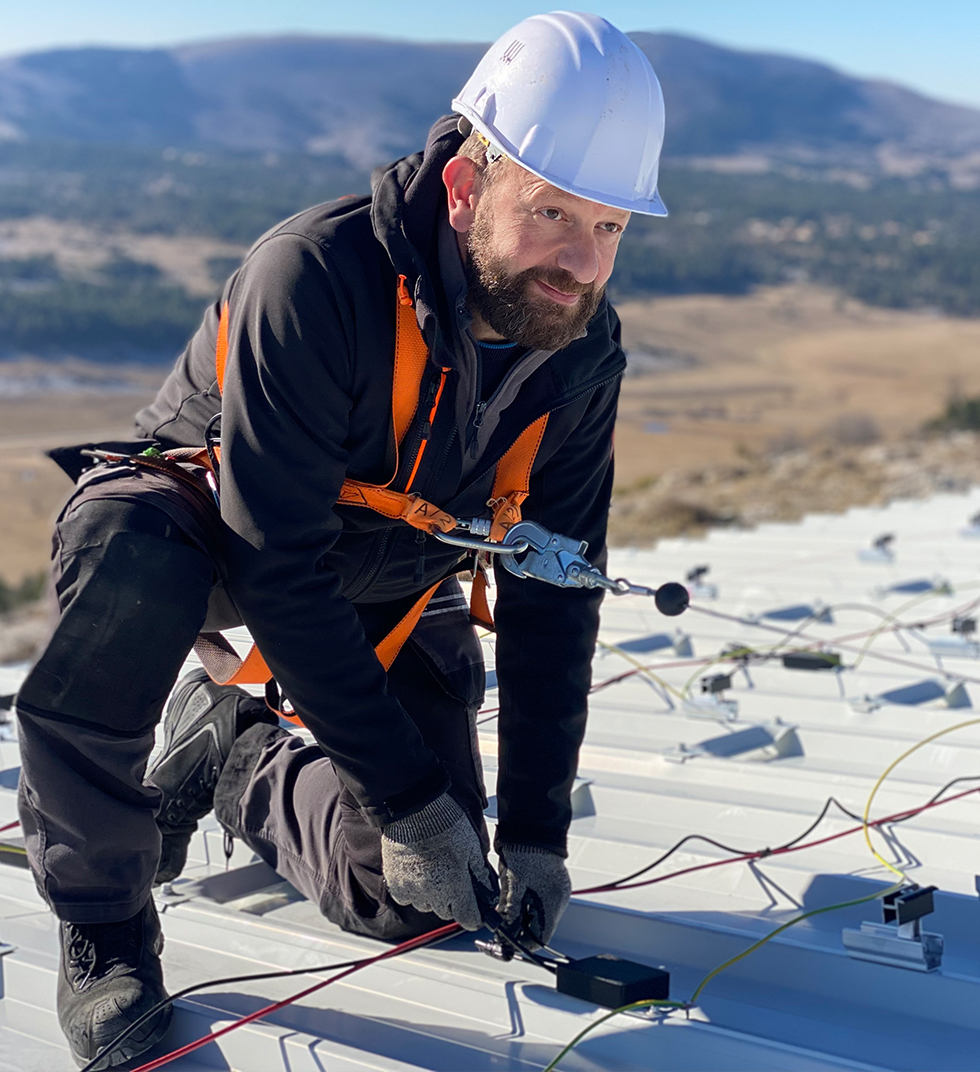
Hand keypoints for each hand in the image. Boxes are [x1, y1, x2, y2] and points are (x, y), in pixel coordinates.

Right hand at [381, 793, 493, 930]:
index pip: (468, 918)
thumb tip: (486, 887)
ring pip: (426, 906)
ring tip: (434, 873)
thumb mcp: (471, 845)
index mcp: (456, 885)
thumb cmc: (445, 824)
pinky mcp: (396, 883)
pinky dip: (412, 891)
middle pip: (446, 912)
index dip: (474, 918)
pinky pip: (406, 898)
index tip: (476, 915)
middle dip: (453, 902)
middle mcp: (434, 894)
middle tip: (454, 881)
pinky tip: (417, 874)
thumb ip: (479, 871)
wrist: (415, 811)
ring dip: (432, 896)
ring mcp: (413, 890)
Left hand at [497, 844, 570, 947]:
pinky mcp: (549, 880)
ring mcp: (555, 889)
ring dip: (519, 916)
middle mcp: (558, 898)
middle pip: (538, 927)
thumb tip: (503, 931)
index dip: (521, 943)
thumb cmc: (524, 850)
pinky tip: (511, 898)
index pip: (540, 937)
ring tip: (502, 910)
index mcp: (553, 901)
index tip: (504, 943)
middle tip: (498, 927)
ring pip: (536, 914)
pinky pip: (537, 901)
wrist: (532, 822)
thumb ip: (510, 910)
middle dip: (518, 929)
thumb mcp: (512, 884)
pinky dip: (524, 903)